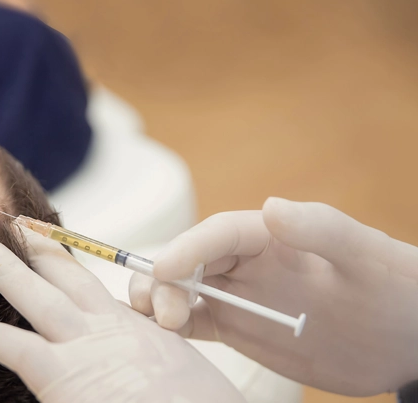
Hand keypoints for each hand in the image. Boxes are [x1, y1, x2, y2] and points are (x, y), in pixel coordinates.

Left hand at [0, 231, 244, 402]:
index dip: (72, 267)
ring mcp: (88, 346)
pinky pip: (18, 348)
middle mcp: (111, 330)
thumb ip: (139, 358)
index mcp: (138, 331)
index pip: (97, 291)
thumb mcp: (173, 374)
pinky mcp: (62, 375)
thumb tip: (124, 362)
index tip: (53, 247)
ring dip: (11, 272)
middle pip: (69, 277)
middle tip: (19, 227)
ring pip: (39, 297)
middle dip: (44, 250)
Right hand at [129, 197, 417, 395]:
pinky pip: (195, 323)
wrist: (405, 340)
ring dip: (158, 300)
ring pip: (182, 291)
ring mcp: (239, 296)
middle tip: (162, 312)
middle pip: (189, 261)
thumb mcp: (366, 257)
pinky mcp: (237, 327)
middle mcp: (248, 263)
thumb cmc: (395, 290)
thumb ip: (321, 230)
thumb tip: (270, 207)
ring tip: (155, 323)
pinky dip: (173, 328)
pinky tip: (163, 338)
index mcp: (271, 235)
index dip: (187, 248)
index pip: (219, 234)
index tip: (166, 269)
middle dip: (164, 280)